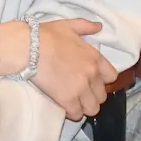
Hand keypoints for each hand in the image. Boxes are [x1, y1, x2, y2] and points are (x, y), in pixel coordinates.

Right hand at [0, 18, 116, 121]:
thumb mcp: (69, 26)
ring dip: (84, 107)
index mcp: (95, 57)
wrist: (29, 47)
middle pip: (102, 96)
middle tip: (80, 94)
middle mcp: (92, 74)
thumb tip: (99, 27)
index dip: (102, 81)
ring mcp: (81, 88)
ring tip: (74, 103)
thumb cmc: (47, 35)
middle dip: (92, 96)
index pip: (111, 77)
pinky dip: (72, 113)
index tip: (92, 81)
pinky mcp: (68, 100)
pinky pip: (77, 114)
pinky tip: (65, 107)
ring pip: (93, 109)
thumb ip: (86, 27)